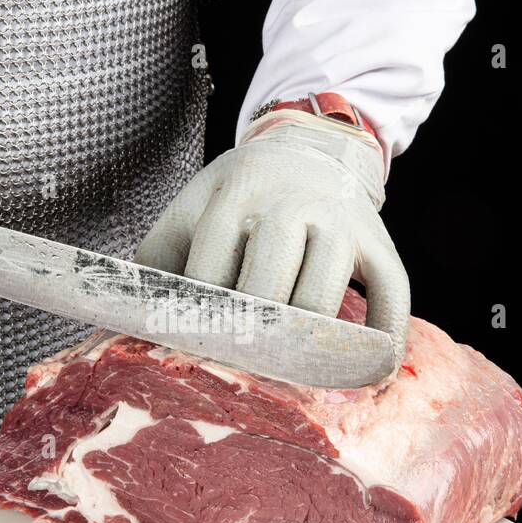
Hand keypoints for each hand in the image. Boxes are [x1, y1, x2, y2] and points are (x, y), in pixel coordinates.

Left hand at [136, 107, 409, 358]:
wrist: (307, 147)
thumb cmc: (239, 197)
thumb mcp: (191, 210)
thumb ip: (159, 261)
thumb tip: (130, 324)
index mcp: (235, 199)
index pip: (212, 276)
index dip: (201, 324)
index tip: (195, 356)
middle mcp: (290, 206)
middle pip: (268, 293)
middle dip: (250, 340)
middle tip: (241, 374)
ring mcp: (340, 223)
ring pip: (321, 301)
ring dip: (303, 348)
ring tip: (288, 376)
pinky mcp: (378, 241)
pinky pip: (391, 294)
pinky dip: (383, 338)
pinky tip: (370, 373)